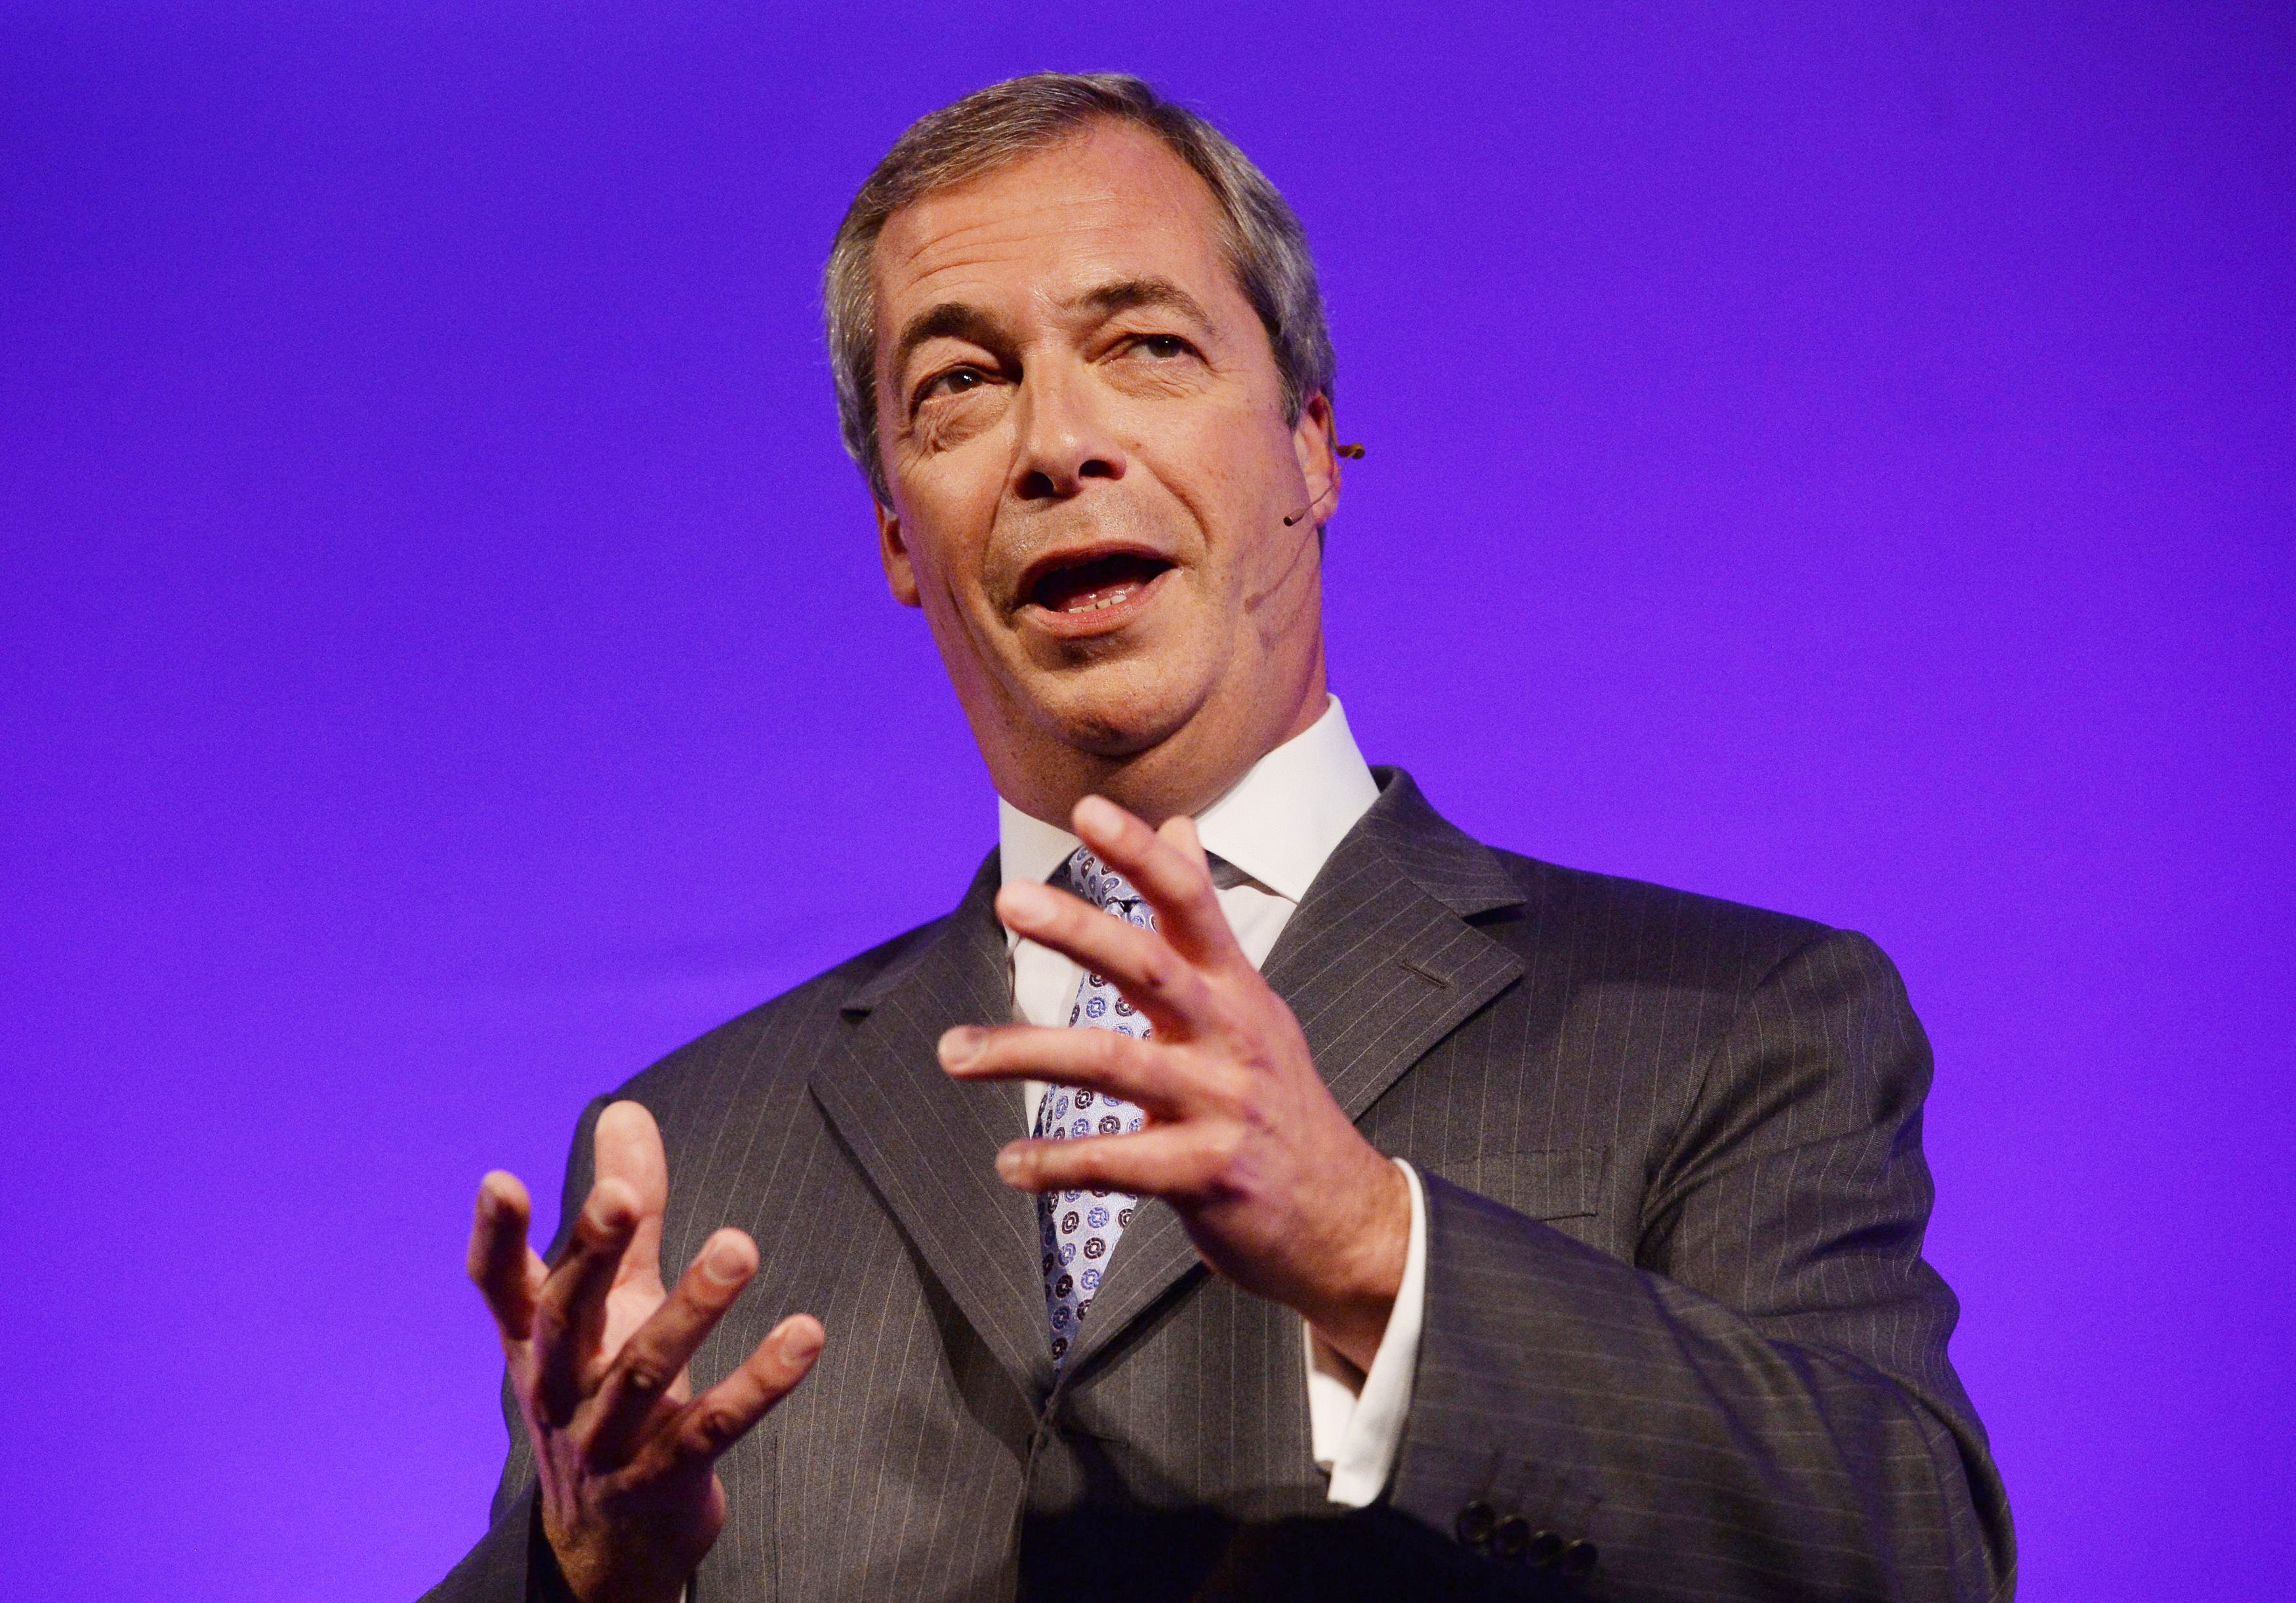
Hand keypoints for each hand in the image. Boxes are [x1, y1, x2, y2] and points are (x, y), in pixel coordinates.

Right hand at [467, 1100, 823, 1602]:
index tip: (500, 1180)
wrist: (608, 1547)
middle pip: (568, 1316)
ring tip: (739, 1247)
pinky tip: (807, 1335)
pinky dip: (760, 1382)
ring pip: (643, 1370)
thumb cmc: (607, 1396)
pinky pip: (713, 1427)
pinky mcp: (666, 1478)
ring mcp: (608, 1441)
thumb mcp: (609, 1305)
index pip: (501, 1286)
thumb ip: (625, 1215)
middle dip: (593, 1253)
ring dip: (693, 1308)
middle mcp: (561, 1388)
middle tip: (623, 1195)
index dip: (497, 1237)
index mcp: (538, 1342)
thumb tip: (624, 1108)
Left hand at [937, 795, 1409, 1370]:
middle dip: (1080, 930)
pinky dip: (1057, 1162)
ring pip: (1114, 1064)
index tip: (1088, 811)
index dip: (1143, 856)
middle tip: (1009, 900)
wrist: (1343, 1218)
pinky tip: (1010, 1163)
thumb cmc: (1278, 1102)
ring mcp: (1221, 1104)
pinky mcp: (1208, 1174)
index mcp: (1236, 988)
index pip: (1192, 904)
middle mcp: (1231, 1035)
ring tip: (955, 1051)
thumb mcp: (1252, 1002)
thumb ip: (1203, 921)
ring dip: (1026, 1053)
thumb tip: (1179, 825)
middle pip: (1150, 968)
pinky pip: (1118, 1163)